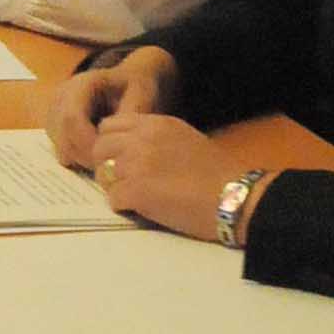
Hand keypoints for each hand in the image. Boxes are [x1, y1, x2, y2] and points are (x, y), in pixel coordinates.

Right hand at [45, 45, 179, 168]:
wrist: (126, 81)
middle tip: (107, 165)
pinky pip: (60, 148)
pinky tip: (96, 153)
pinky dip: (77, 157)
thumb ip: (127, 120)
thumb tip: (114, 145)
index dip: (86, 141)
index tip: (107, 154)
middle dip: (83, 155)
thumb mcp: (140, 98)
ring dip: (80, 158)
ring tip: (105, 157)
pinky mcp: (54, 125)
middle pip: (61, 134)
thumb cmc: (134, 87)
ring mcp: (55, 111)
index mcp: (82, 83)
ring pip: (58, 144)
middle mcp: (62, 95)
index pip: (71, 117)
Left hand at [79, 108, 237, 242]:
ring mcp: (136, 164)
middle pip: (99, 148)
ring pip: (102, 174)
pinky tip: (144, 209)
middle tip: (123, 181)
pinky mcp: (136, 191)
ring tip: (135, 196)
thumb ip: (154, 138)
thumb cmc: (217, 173)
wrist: (233, 196)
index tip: (120, 158)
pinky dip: (124, 207)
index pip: (109, 125)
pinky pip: (112, 199)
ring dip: (114, 187)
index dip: (110, 144)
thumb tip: (129, 149)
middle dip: (106, 165)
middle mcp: (142, 139)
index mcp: (155, 124)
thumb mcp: (183, 139)